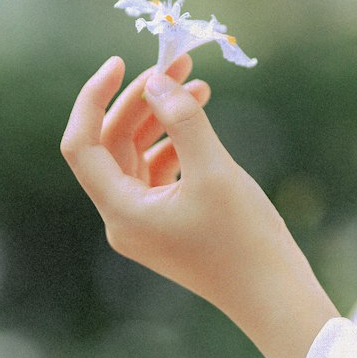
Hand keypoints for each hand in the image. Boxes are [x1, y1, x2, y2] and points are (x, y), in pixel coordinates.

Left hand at [60, 56, 338, 357]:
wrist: (273, 295)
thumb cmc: (245, 239)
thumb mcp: (215, 170)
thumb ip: (184, 119)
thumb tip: (158, 82)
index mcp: (121, 211)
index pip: (82, 145)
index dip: (93, 99)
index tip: (120, 63)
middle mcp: (124, 218)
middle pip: (112, 145)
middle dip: (141, 100)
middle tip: (175, 64)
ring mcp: (145, 222)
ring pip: (136, 155)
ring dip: (161, 117)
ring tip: (197, 85)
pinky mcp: (168, 223)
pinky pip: (158, 172)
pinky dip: (174, 142)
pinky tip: (199, 122)